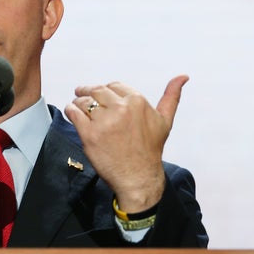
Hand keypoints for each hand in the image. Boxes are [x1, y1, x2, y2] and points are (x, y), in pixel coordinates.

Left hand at [64, 75, 188, 212]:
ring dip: (78, 101)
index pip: (113, 86)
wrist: (138, 177)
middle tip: (81, 94)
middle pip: (97, 91)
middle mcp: (121, 109)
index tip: (100, 95)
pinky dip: (70, 110)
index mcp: (137, 102)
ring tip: (76, 105)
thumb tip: (183, 76)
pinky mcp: (89, 135)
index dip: (106, 90)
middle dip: (87, 91)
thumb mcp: (164, 121)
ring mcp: (104, 122)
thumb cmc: (150, 150)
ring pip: (84, 101)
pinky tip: (72, 112)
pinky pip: (74, 113)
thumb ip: (171, 96)